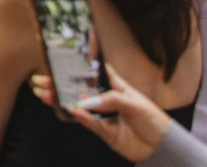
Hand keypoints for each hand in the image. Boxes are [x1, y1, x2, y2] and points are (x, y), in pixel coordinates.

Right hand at [31, 65, 169, 162]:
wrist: (162, 148)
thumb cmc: (155, 121)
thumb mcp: (136, 105)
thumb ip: (113, 100)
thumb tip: (90, 101)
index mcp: (116, 87)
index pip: (95, 72)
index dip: (80, 65)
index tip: (62, 58)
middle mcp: (107, 100)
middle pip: (81, 89)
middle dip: (62, 84)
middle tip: (44, 79)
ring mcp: (104, 115)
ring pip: (79, 106)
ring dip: (62, 100)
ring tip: (45, 94)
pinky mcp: (104, 131)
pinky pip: (88, 123)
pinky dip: (79, 117)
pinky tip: (69, 110)